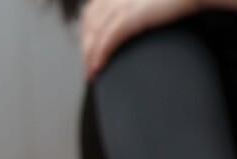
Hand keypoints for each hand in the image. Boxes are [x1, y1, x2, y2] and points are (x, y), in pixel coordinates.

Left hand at [81, 0, 201, 78]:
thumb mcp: (150, 4)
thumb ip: (139, 10)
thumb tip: (138, 22)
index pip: (90, 14)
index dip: (86, 34)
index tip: (89, 51)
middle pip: (89, 26)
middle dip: (86, 48)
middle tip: (89, 67)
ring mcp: (120, 6)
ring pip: (95, 35)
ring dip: (90, 56)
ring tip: (92, 74)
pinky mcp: (130, 17)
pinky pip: (108, 39)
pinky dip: (100, 54)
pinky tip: (98, 67)